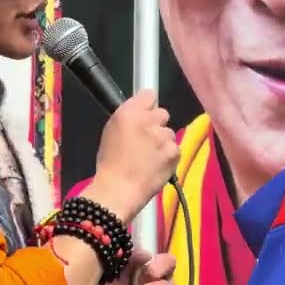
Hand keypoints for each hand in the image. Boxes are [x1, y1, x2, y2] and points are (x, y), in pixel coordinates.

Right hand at [90, 90, 179, 222]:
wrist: (119, 190)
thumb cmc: (110, 163)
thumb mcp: (111, 131)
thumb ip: (128, 117)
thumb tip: (140, 112)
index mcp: (129, 112)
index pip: (149, 94)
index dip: (147, 106)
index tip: (145, 114)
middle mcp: (149, 120)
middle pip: (162, 113)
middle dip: (157, 124)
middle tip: (147, 139)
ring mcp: (164, 136)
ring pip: (169, 133)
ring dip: (163, 142)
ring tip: (150, 157)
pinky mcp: (175, 152)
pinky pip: (175, 149)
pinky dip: (168, 156)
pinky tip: (157, 166)